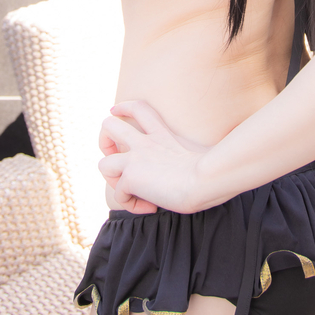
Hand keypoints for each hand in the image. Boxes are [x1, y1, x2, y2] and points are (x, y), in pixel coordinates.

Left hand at [98, 99, 210, 214]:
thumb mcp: (202, 154)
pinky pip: (119, 195)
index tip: (116, 111)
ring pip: (103, 163)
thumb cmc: (212, 170)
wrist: (206, 179)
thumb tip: (202, 171)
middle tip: (117, 159)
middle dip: (105, 142)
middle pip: (109, 125)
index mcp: (162, 134)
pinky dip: (131, 205)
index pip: (139, 108)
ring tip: (129, 190)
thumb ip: (192, 156)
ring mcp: (135, 159)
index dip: (124, 107)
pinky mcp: (131, 177)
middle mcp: (145, 143)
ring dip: (112, 181)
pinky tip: (151, 207)